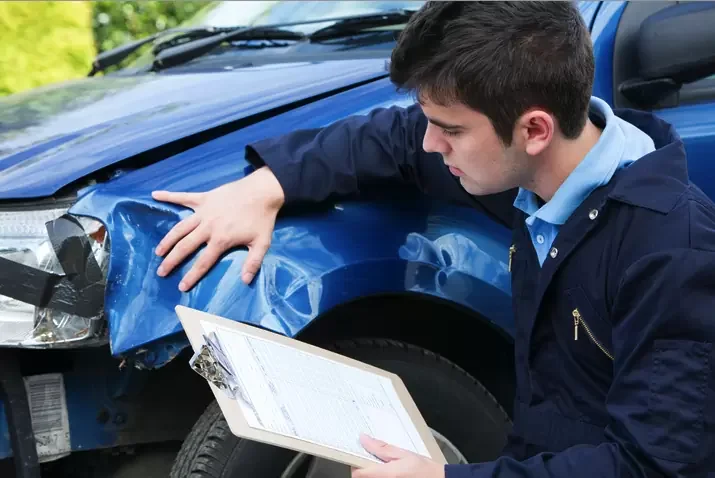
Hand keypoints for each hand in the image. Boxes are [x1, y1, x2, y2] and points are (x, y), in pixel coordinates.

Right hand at [152, 166, 284, 290]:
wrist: (262, 191)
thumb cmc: (262, 218)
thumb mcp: (262, 243)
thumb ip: (253, 263)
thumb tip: (245, 281)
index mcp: (221, 240)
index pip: (203, 262)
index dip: (192, 276)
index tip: (181, 287)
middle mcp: (208, 227)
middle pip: (185, 246)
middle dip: (172, 260)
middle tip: (160, 271)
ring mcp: (204, 212)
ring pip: (180, 227)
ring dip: (168, 239)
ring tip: (158, 251)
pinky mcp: (204, 199)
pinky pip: (183, 197)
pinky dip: (169, 196)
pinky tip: (155, 195)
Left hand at [352, 435, 444, 477]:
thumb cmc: (424, 470)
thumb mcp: (403, 453)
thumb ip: (382, 448)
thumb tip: (364, 439)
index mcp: (385, 474)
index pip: (358, 473)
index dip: (355, 463)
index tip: (359, 454)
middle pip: (361, 477)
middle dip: (364, 466)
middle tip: (373, 457)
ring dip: (371, 471)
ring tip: (383, 464)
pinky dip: (378, 474)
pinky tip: (387, 469)